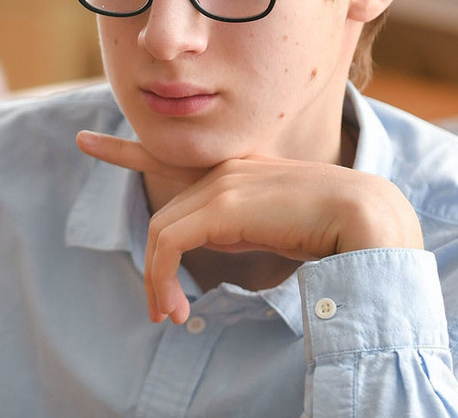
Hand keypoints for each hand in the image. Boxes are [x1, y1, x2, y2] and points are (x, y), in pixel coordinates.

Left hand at [76, 130, 423, 323]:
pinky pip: (170, 242)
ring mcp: (222, 183)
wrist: (370, 219)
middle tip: (159, 311)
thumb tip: (219, 244)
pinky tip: (175, 309)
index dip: (125, 150)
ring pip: (164, 233)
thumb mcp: (276, 227)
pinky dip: (164, 278)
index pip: (169, 155)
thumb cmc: (334, 228)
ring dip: (159, 282)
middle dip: (154, 266)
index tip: (87, 140)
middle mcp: (225, 170)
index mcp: (238, 170)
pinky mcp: (222, 206)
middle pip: (165, 215)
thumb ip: (244, 225)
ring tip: (169, 317)